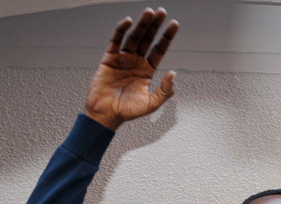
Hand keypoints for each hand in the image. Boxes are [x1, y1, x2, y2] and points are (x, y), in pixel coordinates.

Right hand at [84, 8, 178, 130]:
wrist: (106, 114)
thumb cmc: (128, 111)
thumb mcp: (152, 104)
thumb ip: (165, 90)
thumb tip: (173, 73)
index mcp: (147, 71)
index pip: (159, 50)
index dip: (166, 37)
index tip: (174, 24)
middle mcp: (136, 62)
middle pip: (147, 39)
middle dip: (155, 26)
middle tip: (162, 12)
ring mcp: (122, 59)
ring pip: (133, 37)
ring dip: (141, 24)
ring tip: (149, 13)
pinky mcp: (109, 58)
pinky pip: (115, 41)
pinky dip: (121, 30)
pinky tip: (129, 22)